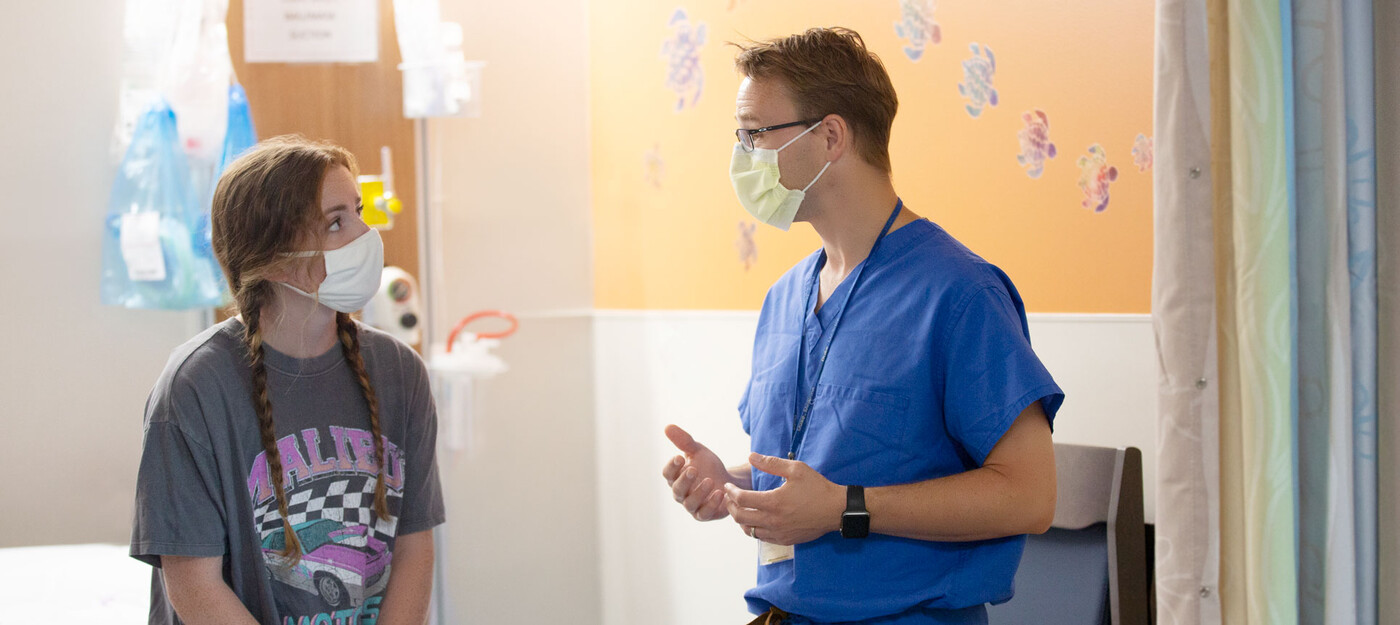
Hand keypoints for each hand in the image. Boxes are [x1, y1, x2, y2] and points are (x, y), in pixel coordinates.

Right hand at [661, 425, 733, 520]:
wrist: (729, 481)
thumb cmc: (709, 466)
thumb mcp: (698, 451)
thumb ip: (684, 441)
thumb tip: (668, 427)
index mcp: (676, 477)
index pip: (667, 474)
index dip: (672, 466)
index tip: (680, 457)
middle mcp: (681, 493)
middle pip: (676, 490)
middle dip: (684, 480)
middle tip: (693, 469)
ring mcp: (692, 506)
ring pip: (690, 503)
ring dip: (699, 493)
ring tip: (710, 481)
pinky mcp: (705, 514)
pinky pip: (704, 513)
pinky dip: (711, 504)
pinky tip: (720, 493)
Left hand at [724, 453, 843, 545]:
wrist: (835, 510)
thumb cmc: (817, 487)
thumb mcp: (796, 469)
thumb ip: (771, 463)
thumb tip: (751, 456)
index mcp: (774, 502)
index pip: (742, 499)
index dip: (731, 492)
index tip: (727, 486)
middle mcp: (773, 521)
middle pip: (740, 517)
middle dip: (730, 506)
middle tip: (729, 498)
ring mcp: (779, 533)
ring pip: (749, 530)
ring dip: (740, 520)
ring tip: (739, 508)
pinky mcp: (785, 540)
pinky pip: (761, 538)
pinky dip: (753, 529)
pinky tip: (755, 519)